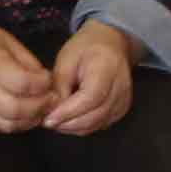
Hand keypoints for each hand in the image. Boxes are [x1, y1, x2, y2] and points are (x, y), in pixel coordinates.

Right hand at [0, 10, 56, 133]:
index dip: (42, 84)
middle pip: (14, 109)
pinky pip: (0, 126)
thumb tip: (48, 82)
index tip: (49, 78)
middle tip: (52, 97)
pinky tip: (28, 113)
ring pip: (8, 124)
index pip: (21, 83)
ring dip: (31, 119)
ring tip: (42, 107)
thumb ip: (28, 63)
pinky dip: (19, 124)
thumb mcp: (8, 41)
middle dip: (40, 106)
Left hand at [35, 20, 139, 135]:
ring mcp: (123, 101)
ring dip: (74, 127)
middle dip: (68, 123)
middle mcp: (120, 88)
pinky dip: (83, 126)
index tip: (49, 119)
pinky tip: (69, 120)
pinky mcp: (121, 110)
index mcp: (107, 68)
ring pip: (96, 124)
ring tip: (55, 121)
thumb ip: (60, 85)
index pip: (90, 98)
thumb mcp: (66, 59)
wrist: (111, 44)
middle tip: (47, 122)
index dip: (68, 112)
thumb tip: (53, 111)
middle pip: (95, 115)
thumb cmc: (86, 48)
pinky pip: (100, 125)